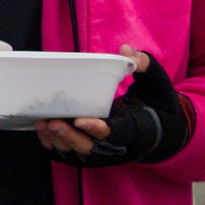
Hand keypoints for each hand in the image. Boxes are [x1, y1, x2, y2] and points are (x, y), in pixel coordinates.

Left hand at [40, 49, 187, 165]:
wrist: (162, 130)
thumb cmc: (157, 104)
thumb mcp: (157, 83)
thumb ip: (144, 66)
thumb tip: (126, 50)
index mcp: (137, 129)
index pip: (116, 133)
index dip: (97, 129)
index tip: (81, 120)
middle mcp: (119, 145)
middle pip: (91, 147)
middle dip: (70, 136)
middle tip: (53, 122)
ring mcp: (104, 152)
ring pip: (78, 153)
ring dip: (59, 140)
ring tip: (42, 124)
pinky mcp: (93, 153)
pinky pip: (71, 154)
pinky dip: (56, 145)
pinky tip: (43, 131)